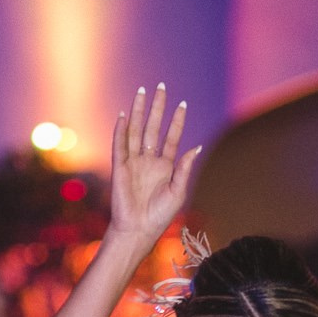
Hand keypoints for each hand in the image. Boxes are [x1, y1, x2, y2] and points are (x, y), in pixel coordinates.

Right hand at [108, 85, 200, 242]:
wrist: (139, 229)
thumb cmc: (160, 215)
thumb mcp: (178, 191)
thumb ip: (185, 168)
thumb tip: (197, 147)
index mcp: (165, 166)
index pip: (172, 137)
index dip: (177, 121)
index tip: (182, 104)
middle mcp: (149, 160)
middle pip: (153, 127)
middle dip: (157, 108)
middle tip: (160, 87)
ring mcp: (134, 162)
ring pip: (136, 131)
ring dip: (139, 111)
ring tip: (142, 92)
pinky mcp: (120, 167)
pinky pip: (120, 145)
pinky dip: (121, 130)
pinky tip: (124, 115)